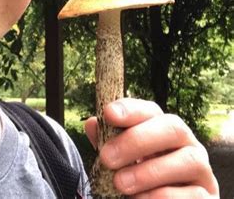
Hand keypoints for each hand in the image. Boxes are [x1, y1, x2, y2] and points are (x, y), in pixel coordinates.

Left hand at [84, 98, 218, 197]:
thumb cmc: (138, 178)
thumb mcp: (120, 159)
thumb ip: (107, 142)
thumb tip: (91, 123)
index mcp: (163, 128)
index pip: (151, 110)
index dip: (130, 109)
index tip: (108, 114)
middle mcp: (188, 144)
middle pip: (172, 128)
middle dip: (137, 140)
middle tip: (107, 158)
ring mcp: (202, 171)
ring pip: (188, 160)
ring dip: (149, 172)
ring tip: (120, 184)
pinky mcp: (209, 197)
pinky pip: (193, 195)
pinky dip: (163, 196)